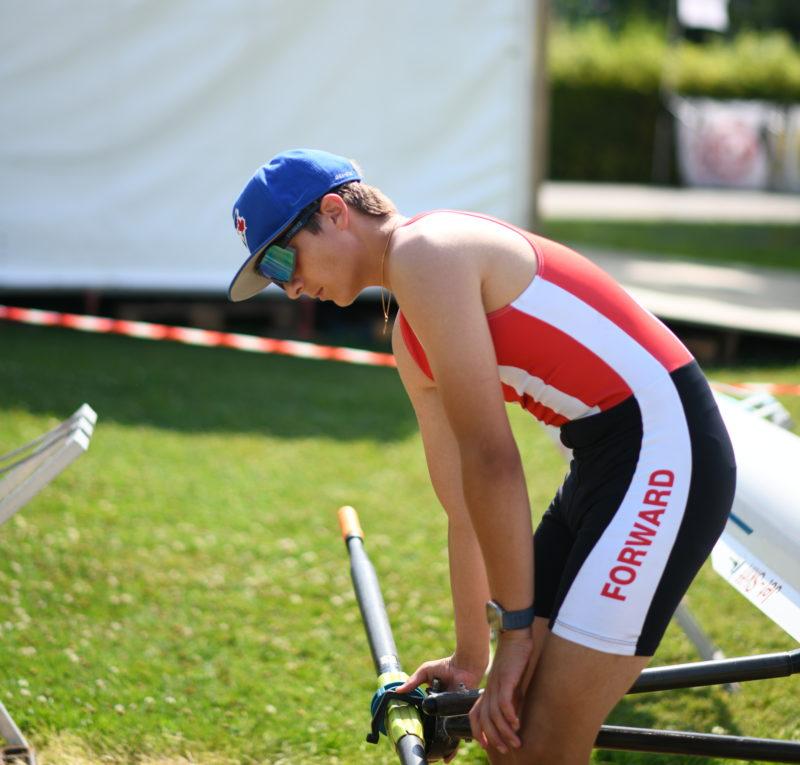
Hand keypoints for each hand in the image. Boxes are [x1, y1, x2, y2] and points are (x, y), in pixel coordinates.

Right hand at [396, 654, 485, 762]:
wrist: (465, 665)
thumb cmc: (446, 666)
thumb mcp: (426, 672)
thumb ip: (412, 682)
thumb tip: (397, 691)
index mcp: (436, 701)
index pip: (429, 719)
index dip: (425, 729)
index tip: (419, 740)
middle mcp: (445, 709)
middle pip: (440, 730)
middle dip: (437, 744)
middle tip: (432, 756)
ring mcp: (454, 712)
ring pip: (450, 734)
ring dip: (448, 747)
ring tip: (443, 759)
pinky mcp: (463, 714)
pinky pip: (460, 730)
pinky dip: (457, 740)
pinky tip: (452, 752)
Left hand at [469, 629, 532, 754]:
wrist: (515, 637)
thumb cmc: (513, 661)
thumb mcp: (509, 684)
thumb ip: (510, 700)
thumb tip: (513, 719)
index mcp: (488, 691)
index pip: (475, 715)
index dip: (477, 731)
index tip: (486, 745)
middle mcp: (489, 689)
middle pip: (484, 719)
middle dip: (492, 737)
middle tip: (504, 749)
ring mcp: (496, 684)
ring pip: (494, 714)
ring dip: (504, 731)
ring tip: (515, 742)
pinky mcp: (506, 679)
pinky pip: (504, 701)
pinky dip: (509, 714)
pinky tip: (517, 723)